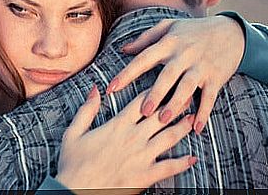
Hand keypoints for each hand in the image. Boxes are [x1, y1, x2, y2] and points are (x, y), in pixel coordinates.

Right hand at [55, 86, 195, 189]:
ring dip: (183, 127)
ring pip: (169, 137)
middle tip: (189, 95)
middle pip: (161, 116)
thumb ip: (87, 109)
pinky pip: (169, 167)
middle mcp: (133, 137)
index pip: (141, 102)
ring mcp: (142, 156)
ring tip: (194, 119)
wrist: (76, 191)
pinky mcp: (145, 176)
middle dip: (176, 104)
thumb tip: (95, 89)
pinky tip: (193, 158)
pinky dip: (183, 163)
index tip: (166, 82)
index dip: (155, 91)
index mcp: (118, 125)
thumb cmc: (73, 164)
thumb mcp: (74, 132)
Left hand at [106, 16, 243, 133]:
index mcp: (169, 43)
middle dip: (155, 93)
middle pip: (167, 75)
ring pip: (187, 87)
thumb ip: (145, 38)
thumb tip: (124, 49)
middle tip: (142, 111)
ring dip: (176, 104)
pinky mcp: (216, 77)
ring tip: (163, 119)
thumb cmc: (194, 30)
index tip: (111, 88)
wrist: (231, 32)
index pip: (143, 58)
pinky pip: (209, 97)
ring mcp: (201, 67)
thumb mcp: (169, 26)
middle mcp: (184, 55)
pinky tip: (196, 127)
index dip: (126, 73)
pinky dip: (203, 112)